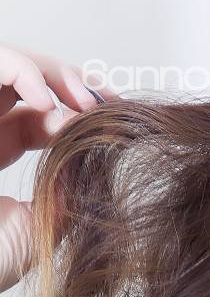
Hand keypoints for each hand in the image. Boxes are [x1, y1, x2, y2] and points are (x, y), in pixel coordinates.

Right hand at [0, 45, 118, 292]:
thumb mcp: (35, 234)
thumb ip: (64, 202)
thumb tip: (92, 172)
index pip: (40, 112)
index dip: (76, 109)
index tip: (113, 120)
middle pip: (27, 79)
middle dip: (72, 83)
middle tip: (105, 104)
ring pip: (9, 62)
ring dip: (54, 73)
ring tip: (83, 103)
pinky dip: (24, 73)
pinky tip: (49, 104)